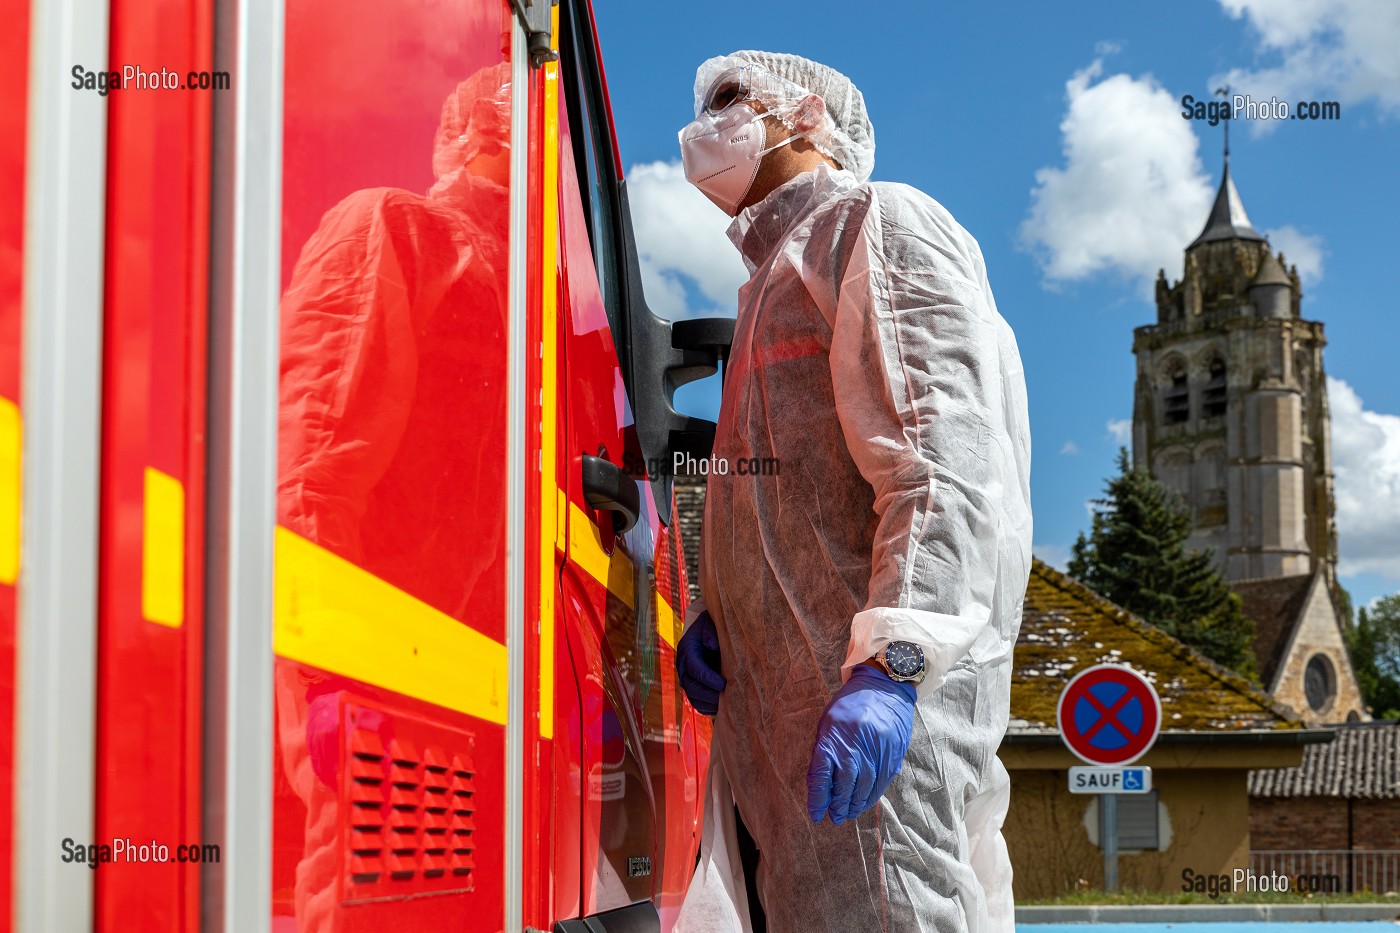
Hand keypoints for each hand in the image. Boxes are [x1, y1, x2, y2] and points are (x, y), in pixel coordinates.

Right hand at [676, 609, 725, 714]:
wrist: (713, 631)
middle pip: (690, 686)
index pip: (694, 667)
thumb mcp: (712, 623)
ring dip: (708, 703)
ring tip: (726, 704)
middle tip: (726, 696)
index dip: (707, 678)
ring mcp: (689, 677)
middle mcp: (684, 665)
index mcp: (687, 649)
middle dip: (708, 694)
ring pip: (693, 697)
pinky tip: (724, 707)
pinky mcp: (696, 686)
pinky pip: (699, 703)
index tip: (723, 684)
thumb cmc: (715, 626)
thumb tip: (712, 645)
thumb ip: (712, 632)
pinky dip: (709, 707)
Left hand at [805, 664, 916, 823]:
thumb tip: (819, 786)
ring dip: (855, 805)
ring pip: (864, 787)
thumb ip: (823, 752)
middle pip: (845, 785)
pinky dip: (871, 796)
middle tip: (835, 817)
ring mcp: (876, 750)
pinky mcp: (893, 753)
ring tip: (848, 814)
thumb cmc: (850, 706)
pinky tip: (864, 803)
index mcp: (834, 736)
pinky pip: (881, 782)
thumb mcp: (828, 723)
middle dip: (838, 806)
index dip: (818, 798)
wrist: (884, 688)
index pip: (822, 775)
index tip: (816, 813)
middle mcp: (855, 744)